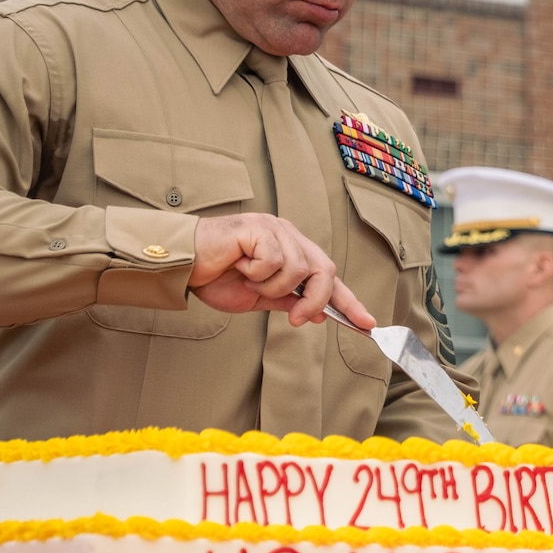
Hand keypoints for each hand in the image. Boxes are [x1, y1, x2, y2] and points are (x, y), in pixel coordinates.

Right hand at [189, 213, 374, 328]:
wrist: (184, 266)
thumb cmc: (217, 277)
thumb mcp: (259, 297)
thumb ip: (289, 301)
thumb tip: (319, 314)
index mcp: (293, 251)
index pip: (328, 277)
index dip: (349, 301)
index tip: (368, 324)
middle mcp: (289, 236)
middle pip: (325, 270)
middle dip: (315, 300)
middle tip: (295, 318)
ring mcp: (275, 228)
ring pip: (298, 268)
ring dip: (272, 286)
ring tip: (248, 280)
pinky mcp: (259, 227)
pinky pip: (274, 261)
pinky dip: (257, 273)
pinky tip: (239, 266)